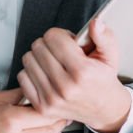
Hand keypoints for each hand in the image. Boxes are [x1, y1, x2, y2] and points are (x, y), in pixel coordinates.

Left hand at [16, 20, 130, 132]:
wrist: (104, 110)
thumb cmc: (103, 80)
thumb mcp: (110, 56)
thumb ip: (104, 37)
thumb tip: (95, 23)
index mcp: (82, 72)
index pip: (53, 37)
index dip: (60, 34)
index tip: (66, 40)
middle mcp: (65, 87)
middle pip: (38, 46)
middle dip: (48, 44)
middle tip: (61, 52)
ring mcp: (52, 98)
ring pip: (28, 60)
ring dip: (38, 57)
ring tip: (53, 62)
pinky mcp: (42, 106)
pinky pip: (22, 77)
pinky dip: (31, 72)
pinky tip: (45, 74)